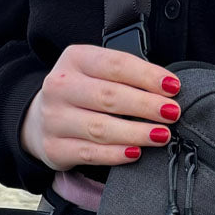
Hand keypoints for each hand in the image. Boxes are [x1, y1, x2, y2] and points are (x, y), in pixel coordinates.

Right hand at [19, 44, 181, 169]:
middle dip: (146, 105)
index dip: (147, 76)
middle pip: (109, 96)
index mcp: (75, 59)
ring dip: (136, 132)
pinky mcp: (54, 148)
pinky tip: (135, 152)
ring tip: (162, 135)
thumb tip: (168, 89)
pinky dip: (116, 154)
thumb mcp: (98, 72)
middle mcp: (60, 86)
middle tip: (172, 113)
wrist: (41, 118)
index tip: (173, 86)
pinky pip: (90, 153)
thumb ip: (126, 76)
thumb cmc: (83, 92)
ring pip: (100, 127)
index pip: (115, 64)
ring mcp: (54, 119)